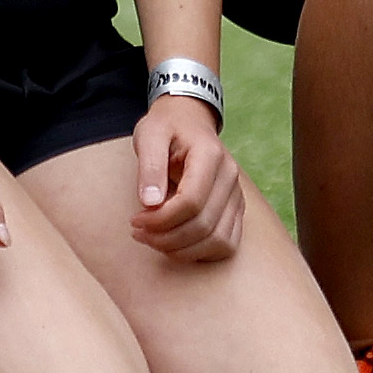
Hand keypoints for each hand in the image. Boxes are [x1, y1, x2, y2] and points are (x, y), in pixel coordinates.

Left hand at [128, 94, 246, 263]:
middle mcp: (230, 176)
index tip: (135, 220)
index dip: (160, 220)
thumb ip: (150, 166)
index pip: (191, 202)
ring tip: (154, 239)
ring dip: (181, 250)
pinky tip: (175, 243)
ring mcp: (236, 194)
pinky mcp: (235, 209)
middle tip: (138, 232)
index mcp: (210, 155)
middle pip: (204, 226)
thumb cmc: (167, 127)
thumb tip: (150, 203)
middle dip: (165, 238)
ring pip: (217, 241)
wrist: (189, 120)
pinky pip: (226, 244)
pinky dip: (200, 252)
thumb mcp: (150, 135)